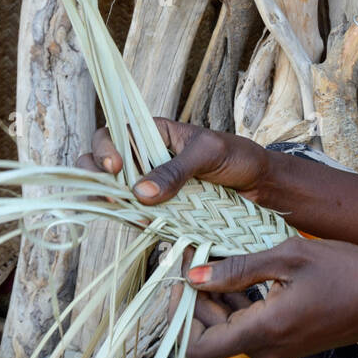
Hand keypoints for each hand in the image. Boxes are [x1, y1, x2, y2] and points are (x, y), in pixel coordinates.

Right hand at [75, 116, 270, 205]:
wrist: (262, 186)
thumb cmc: (239, 158)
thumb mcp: (209, 155)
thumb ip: (176, 170)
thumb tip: (140, 192)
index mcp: (154, 133)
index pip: (112, 134)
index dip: (104, 148)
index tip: (115, 167)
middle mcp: (146, 159)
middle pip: (101, 165)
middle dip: (95, 178)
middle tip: (111, 194)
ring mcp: (150, 186)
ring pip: (114, 193)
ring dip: (112, 203)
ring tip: (126, 210)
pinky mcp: (159, 211)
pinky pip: (135, 215)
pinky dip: (133, 220)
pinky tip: (144, 224)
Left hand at [177, 236, 357, 357]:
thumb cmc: (349, 272)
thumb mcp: (290, 256)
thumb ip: (238, 268)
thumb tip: (194, 275)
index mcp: (264, 330)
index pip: (197, 348)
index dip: (180, 314)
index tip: (181, 277)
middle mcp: (265, 350)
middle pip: (208, 335)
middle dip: (196, 298)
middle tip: (194, 253)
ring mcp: (276, 350)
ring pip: (227, 330)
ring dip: (215, 298)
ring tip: (215, 255)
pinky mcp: (285, 342)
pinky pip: (248, 327)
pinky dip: (237, 302)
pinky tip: (240, 270)